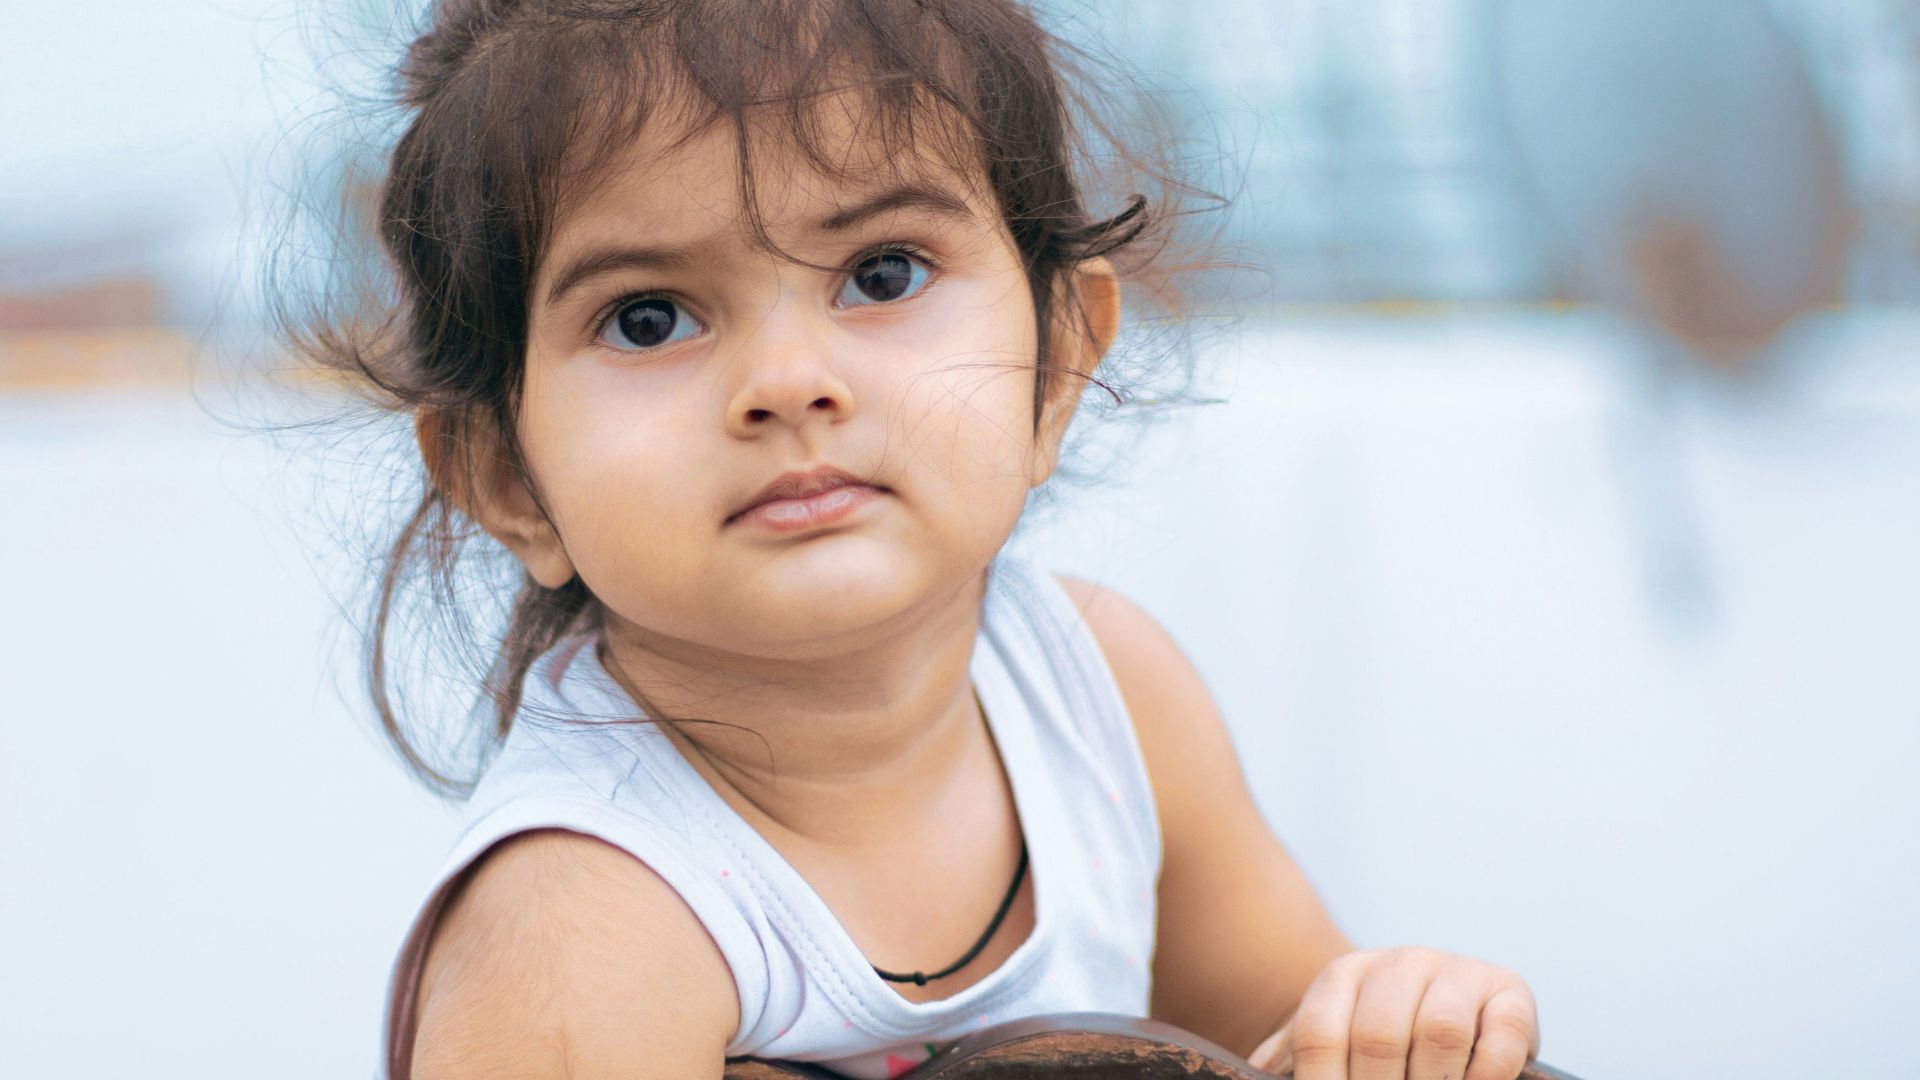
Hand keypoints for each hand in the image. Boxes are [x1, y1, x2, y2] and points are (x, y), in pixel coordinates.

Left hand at [1245, 946, 1538, 1079]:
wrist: (1451, 1009)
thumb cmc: (1376, 1037)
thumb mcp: (1333, 1039)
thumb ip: (1295, 1059)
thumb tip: (1253, 1078)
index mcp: (1345, 974)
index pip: (1318, 1033)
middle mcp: (1401, 962)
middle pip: (1377, 1036)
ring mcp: (1458, 972)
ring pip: (1438, 1032)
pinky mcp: (1510, 992)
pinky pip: (1500, 1037)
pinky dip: (1484, 1077)